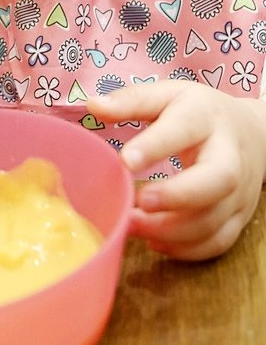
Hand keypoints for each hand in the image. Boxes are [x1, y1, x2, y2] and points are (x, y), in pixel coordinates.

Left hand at [87, 81, 265, 260]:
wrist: (254, 133)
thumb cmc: (199, 113)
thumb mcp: (168, 95)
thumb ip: (133, 101)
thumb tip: (93, 105)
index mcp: (205, 118)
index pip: (184, 128)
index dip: (156, 145)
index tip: (125, 160)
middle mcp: (228, 155)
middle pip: (217, 179)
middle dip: (178, 195)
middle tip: (141, 201)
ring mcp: (237, 190)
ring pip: (214, 219)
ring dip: (172, 230)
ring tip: (132, 224)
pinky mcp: (239, 218)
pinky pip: (217, 242)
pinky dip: (185, 249)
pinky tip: (154, 241)